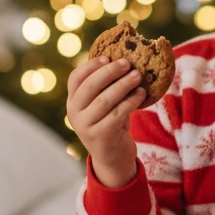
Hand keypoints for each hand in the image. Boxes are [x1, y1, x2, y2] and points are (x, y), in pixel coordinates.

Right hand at [67, 56, 146, 187]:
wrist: (113, 158)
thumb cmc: (111, 123)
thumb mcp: (104, 104)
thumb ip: (106, 86)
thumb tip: (123, 59)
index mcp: (72, 102)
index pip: (75, 78)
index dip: (90, 65)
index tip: (108, 57)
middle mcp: (74, 113)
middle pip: (90, 86)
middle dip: (110, 71)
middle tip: (128, 63)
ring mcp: (86, 126)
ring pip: (105, 99)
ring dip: (124, 84)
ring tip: (138, 76)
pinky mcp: (101, 136)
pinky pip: (118, 113)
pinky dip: (131, 101)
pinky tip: (142, 94)